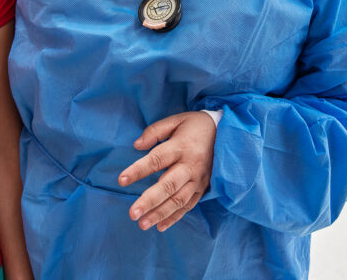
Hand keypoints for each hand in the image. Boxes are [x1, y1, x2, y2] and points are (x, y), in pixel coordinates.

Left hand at [117, 111, 216, 231]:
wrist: (225, 133)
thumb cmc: (194, 126)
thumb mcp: (176, 120)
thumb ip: (155, 131)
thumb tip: (136, 146)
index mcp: (181, 146)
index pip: (157, 160)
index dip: (138, 170)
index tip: (121, 180)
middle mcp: (191, 165)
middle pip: (168, 186)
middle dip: (150, 201)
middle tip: (132, 214)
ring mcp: (198, 179)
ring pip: (178, 200)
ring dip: (160, 214)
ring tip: (142, 224)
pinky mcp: (203, 188)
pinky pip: (188, 206)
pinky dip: (174, 217)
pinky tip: (160, 226)